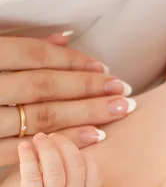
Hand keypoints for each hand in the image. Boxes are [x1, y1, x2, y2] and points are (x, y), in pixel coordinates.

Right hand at [0, 34, 135, 166]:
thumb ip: (20, 46)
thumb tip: (64, 39)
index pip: (35, 55)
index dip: (74, 62)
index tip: (105, 69)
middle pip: (45, 87)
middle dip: (89, 88)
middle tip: (123, 90)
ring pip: (42, 117)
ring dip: (85, 114)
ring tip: (118, 111)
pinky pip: (28, 147)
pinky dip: (63, 140)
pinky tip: (95, 136)